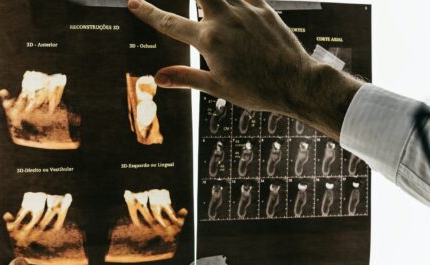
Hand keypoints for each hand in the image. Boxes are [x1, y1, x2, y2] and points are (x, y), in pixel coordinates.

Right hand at [128, 0, 362, 137]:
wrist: (297, 83)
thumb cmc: (258, 91)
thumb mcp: (219, 87)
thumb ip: (187, 77)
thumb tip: (158, 77)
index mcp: (210, 41)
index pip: (170, 23)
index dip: (148, 12)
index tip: (133, 2)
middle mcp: (225, 19)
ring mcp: (246, 10)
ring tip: (205, 4)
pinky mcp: (265, 9)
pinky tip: (234, 1)